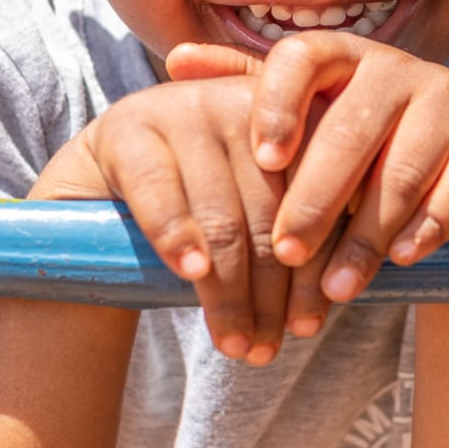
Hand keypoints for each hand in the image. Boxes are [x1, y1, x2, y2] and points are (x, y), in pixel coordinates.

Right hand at [40, 75, 309, 364]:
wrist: (103, 187)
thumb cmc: (201, 209)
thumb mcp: (256, 207)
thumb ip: (303, 227)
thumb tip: (345, 287)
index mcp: (290, 114)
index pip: (320, 194)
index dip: (318, 263)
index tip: (313, 321)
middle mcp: (241, 101)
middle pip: (272, 212)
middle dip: (275, 291)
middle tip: (271, 346)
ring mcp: (183, 109)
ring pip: (222, 216)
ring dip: (231, 293)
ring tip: (237, 343)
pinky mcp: (128, 128)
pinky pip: (162, 193)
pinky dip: (179, 240)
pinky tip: (192, 276)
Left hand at [171, 35, 448, 314]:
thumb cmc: (360, 150)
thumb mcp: (307, 122)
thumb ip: (248, 93)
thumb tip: (177, 61)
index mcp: (342, 54)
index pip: (302, 57)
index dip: (279, 105)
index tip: (262, 161)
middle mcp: (397, 66)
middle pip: (350, 126)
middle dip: (316, 199)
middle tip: (286, 254)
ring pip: (402, 168)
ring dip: (366, 234)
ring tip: (336, 286)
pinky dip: (430, 226)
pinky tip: (402, 260)